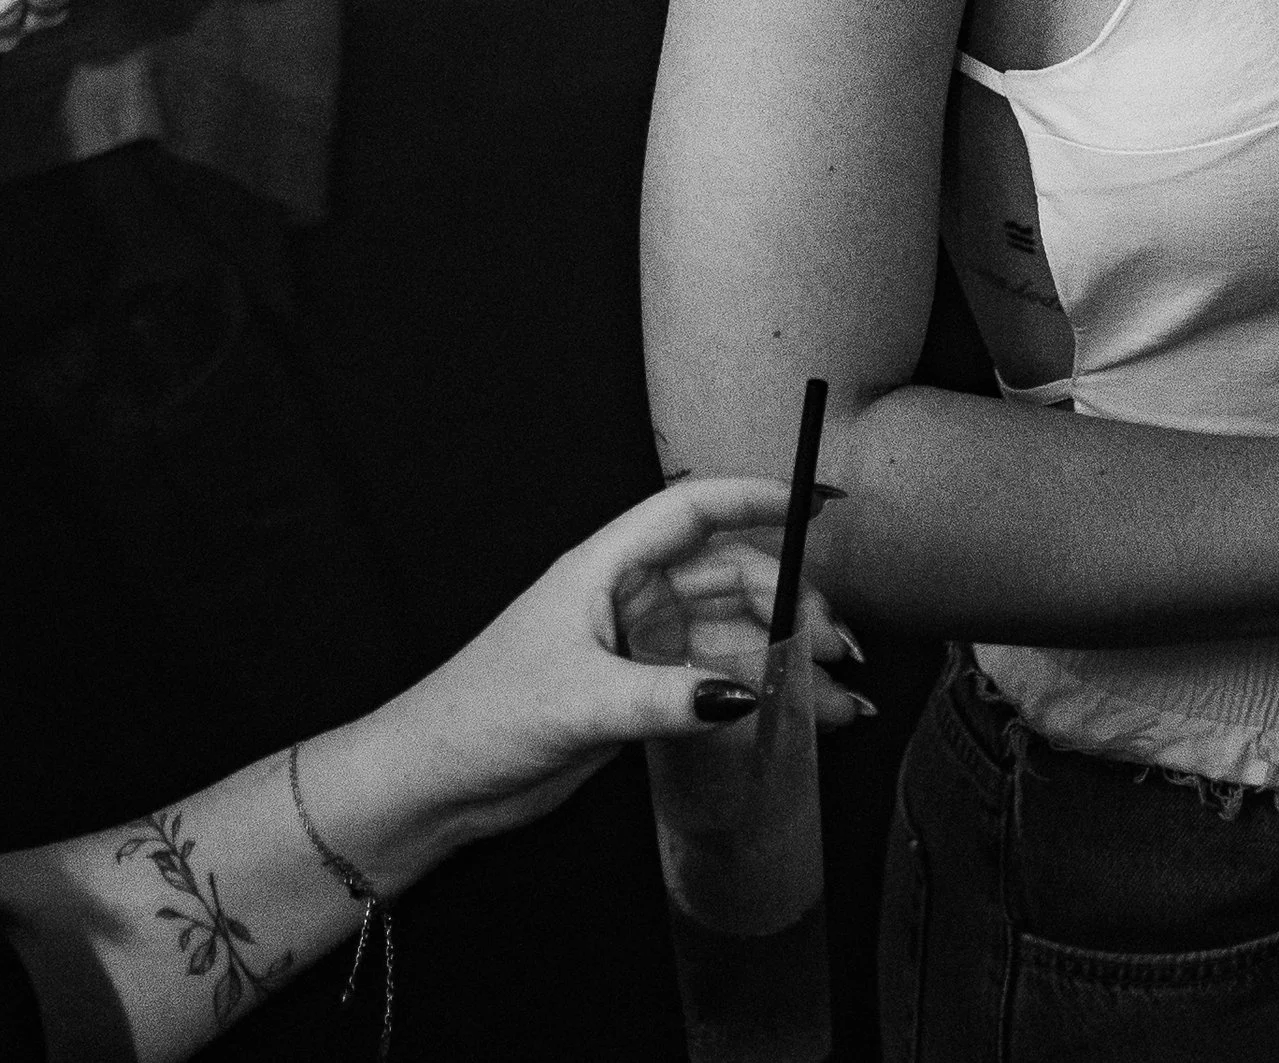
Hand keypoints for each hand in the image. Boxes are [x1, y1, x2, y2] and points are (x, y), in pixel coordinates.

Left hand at [400, 477, 867, 834]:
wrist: (437, 781)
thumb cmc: (485, 716)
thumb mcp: (580, 703)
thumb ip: (665, 697)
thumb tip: (745, 694)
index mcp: (606, 567)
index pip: (694, 510)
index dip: (758, 498)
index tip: (819, 503)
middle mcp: (629, 596)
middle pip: (728, 576)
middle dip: (790, 600)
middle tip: (835, 645)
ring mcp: (637, 645)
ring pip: (730, 632)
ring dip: (785, 656)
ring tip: (841, 695)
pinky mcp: (640, 693)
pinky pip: (714, 680)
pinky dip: (760, 695)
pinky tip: (804, 720)